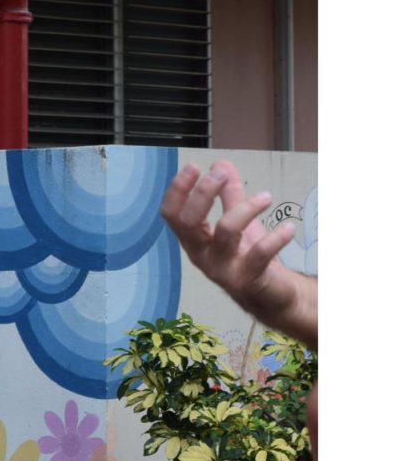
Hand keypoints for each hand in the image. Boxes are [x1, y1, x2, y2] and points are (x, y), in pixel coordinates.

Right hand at [159, 161, 310, 334]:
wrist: (272, 297)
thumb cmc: (250, 258)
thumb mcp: (237, 223)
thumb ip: (229, 195)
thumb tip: (221, 163)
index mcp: (195, 241)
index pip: (172, 215)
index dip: (178, 191)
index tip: (194, 167)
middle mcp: (202, 255)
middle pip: (189, 222)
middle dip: (203, 194)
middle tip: (220, 173)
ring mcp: (222, 269)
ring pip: (225, 232)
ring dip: (246, 208)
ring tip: (266, 196)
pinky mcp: (247, 279)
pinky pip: (259, 254)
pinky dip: (275, 237)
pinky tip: (288, 227)